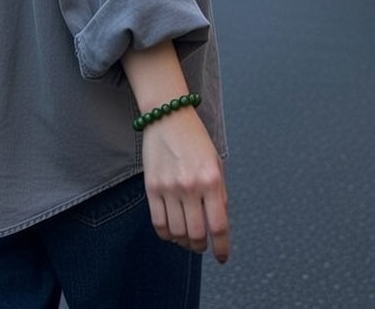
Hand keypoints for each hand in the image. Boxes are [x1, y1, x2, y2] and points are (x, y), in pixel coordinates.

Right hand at [141, 109, 230, 263]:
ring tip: (187, 240)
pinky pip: (158, 222)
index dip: (222, 247)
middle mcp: (191, 186)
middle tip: (202, 247)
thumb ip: (219, 194)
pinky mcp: (151, 187)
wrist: (169, 117)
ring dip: (183, 243)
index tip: (222, 257)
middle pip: (196, 234)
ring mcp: (169, 188)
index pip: (218, 226)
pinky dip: (166, 234)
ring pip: (176, 232)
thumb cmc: (196, 141)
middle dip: (200, 247)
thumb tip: (218, 224)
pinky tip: (172, 232)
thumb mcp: (216, 165)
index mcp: (212, 181)